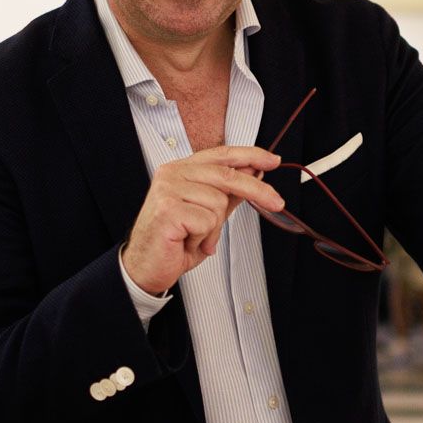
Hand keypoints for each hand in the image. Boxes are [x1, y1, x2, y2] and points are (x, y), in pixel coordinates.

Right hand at [122, 145, 284, 295]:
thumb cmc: (173, 243)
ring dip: (214, 228)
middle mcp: (172, 173)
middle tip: (278, 202)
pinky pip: (208, 220)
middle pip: (227, 175)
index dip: (250, 155)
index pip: (220, 154)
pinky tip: (186, 241)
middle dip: (257, 191)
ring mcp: (168, 189)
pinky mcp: (168, 209)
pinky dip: (204, 237)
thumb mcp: (208, 217)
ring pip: (219, 202)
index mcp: (180, 169)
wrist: (145, 269)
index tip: (273, 160)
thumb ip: (228, 195)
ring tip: (194, 237)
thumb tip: (254, 175)